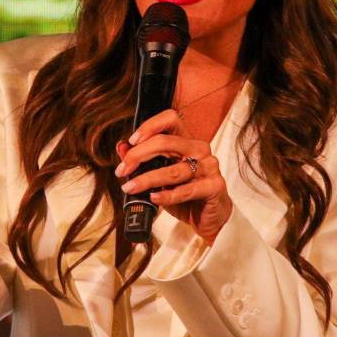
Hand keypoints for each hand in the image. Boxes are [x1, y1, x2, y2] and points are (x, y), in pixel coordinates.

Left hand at [114, 110, 232, 243]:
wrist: (208, 217)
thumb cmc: (184, 194)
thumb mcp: (159, 177)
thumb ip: (141, 162)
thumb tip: (121, 147)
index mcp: (186, 141)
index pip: (170, 119)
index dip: (150, 126)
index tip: (132, 141)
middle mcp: (199, 149)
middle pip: (166, 142)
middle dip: (138, 155)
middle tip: (122, 170)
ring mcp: (209, 167)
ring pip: (173, 170)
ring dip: (147, 179)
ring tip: (130, 187)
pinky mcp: (214, 186)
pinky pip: (187, 190)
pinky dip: (168, 195)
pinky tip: (154, 198)